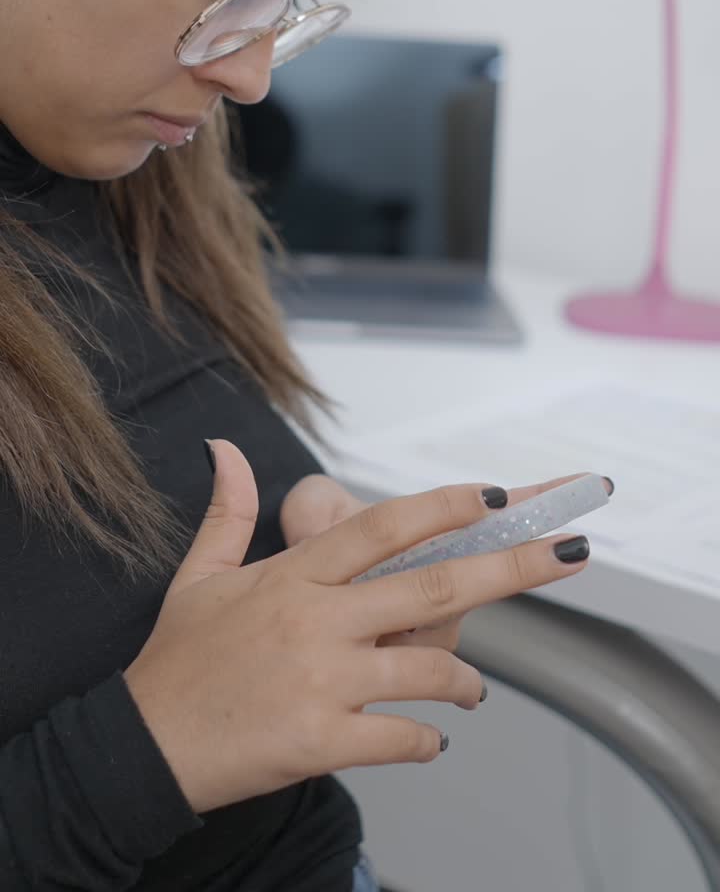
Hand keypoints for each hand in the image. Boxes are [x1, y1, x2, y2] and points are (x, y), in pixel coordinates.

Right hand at [125, 442, 592, 814]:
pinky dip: (426, 741)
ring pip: (428, 669)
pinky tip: (428, 739)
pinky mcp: (321, 740)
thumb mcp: (200, 578)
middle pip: (432, 584)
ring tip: (472, 689)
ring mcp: (322, 681)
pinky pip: (402, 737)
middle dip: (509, 568)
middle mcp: (316, 620)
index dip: (441, 507)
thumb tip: (224, 448)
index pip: (381, 527)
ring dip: (464, 680)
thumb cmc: (177, 662)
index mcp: (294, 576)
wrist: (141, 748)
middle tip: (567, 553)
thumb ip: (229, 512)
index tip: (492, 496)